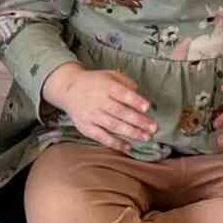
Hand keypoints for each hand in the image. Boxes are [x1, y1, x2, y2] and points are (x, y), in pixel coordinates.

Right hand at [45, 66, 159, 152]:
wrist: (68, 89)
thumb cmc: (95, 83)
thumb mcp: (110, 75)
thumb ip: (126, 83)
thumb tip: (140, 96)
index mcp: (106, 86)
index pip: (122, 94)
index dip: (135, 101)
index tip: (147, 107)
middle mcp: (98, 101)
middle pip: (120, 112)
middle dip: (138, 121)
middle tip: (153, 128)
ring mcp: (91, 115)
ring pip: (113, 125)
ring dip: (131, 133)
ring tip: (146, 137)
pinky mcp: (86, 127)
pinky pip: (102, 137)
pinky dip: (115, 143)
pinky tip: (128, 147)